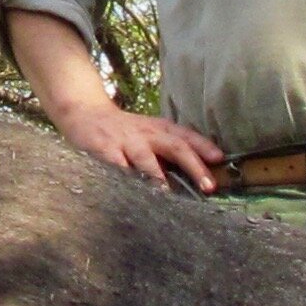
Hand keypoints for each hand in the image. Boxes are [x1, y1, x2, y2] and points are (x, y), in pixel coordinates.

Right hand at [54, 100, 227, 193]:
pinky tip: (131, 191)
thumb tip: (196, 175)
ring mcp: (126, 141)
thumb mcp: (149, 133)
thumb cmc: (124, 130)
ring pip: (146, 158)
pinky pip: (116, 165)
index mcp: (160, 129)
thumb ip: (168, 150)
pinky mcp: (104, 149)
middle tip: (209, 185)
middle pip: (175, 146)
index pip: (187, 136)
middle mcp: (147, 133)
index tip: (219, 159)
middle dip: (193, 165)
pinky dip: (125, 177)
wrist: (86, 113)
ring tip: (168, 192)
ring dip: (158, 175)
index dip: (204, 146)